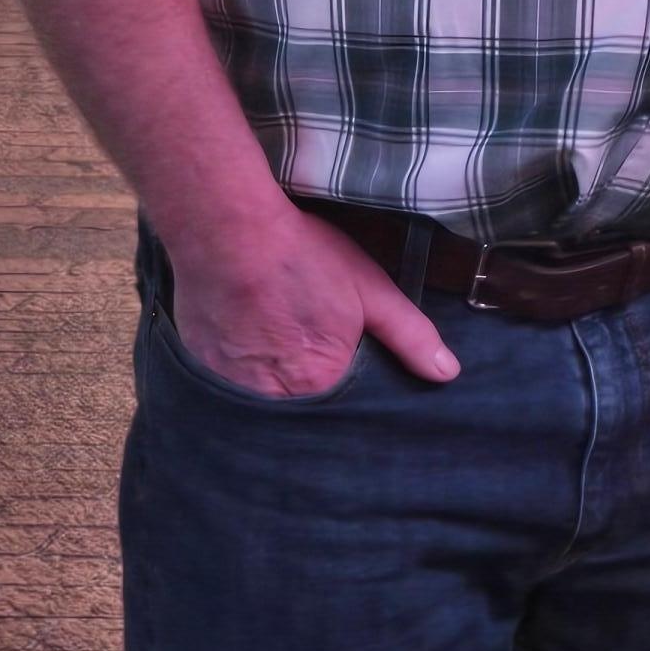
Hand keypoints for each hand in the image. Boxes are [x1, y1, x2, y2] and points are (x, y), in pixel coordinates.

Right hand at [166, 202, 459, 396]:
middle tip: (311, 364)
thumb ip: (410, 336)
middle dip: (310, 403)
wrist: (228, 231)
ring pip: (263, 409)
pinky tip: (248, 352)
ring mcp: (230, 391)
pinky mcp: (201, 374)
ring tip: (281, 358)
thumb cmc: (302, 257)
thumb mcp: (371, 290)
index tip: (348, 384)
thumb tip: (447, 374)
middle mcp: (272, 402)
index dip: (348, 403)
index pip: (342, 419)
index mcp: (319, 386)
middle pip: (300, 417)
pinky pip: (229, 393)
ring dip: (275, 394)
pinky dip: (241, 382)